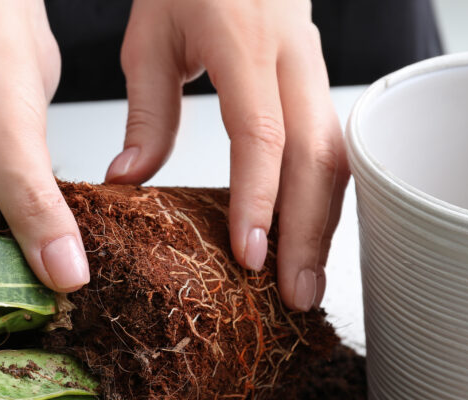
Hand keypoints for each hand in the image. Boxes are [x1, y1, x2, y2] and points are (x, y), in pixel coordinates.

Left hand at [106, 0, 348, 311]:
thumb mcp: (150, 37)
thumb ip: (146, 111)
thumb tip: (130, 180)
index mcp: (244, 43)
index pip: (262, 135)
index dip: (259, 200)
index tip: (249, 255)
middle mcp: (293, 55)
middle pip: (316, 155)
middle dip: (309, 232)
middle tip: (296, 294)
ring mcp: (313, 64)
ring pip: (337, 153)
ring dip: (325, 221)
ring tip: (307, 280)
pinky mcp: (317, 77)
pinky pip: (333, 142)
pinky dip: (325, 195)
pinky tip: (311, 235)